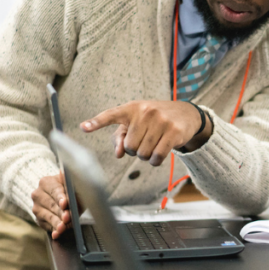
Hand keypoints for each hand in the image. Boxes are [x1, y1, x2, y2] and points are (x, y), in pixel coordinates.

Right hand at [32, 173, 71, 239]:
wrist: (65, 198)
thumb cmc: (71, 190)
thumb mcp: (73, 186)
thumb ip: (71, 186)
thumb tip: (69, 188)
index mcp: (46, 182)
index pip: (54, 190)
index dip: (60, 197)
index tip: (65, 203)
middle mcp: (38, 194)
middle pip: (51, 204)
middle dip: (60, 212)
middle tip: (67, 217)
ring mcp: (36, 208)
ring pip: (47, 216)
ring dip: (56, 222)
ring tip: (63, 227)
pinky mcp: (38, 219)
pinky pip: (46, 226)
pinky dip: (53, 230)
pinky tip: (57, 234)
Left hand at [80, 100, 209, 165]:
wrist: (185, 114)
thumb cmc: (155, 120)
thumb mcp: (137, 123)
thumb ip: (122, 138)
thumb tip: (119, 154)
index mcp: (132, 108)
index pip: (111, 115)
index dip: (96, 122)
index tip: (83, 127)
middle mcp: (146, 112)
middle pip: (129, 146)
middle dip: (135, 150)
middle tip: (144, 142)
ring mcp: (161, 121)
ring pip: (142, 153)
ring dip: (146, 156)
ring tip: (153, 146)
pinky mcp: (174, 132)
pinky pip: (157, 157)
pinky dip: (155, 161)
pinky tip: (158, 155)